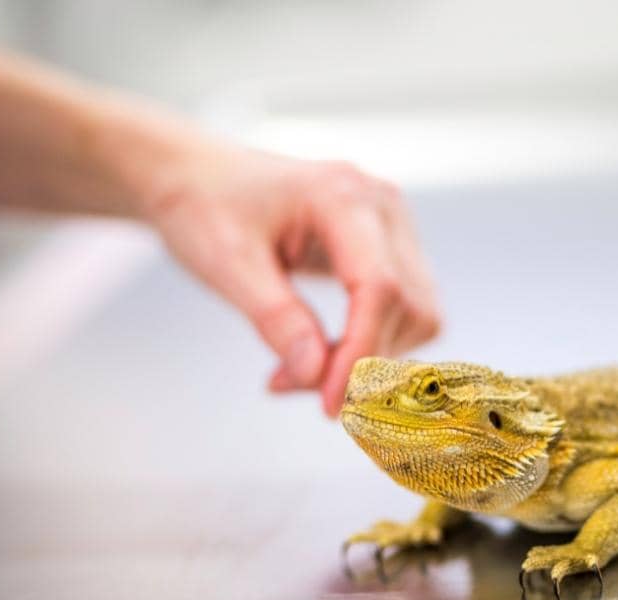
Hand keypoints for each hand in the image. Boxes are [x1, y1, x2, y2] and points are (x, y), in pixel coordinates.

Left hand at [145, 147, 440, 416]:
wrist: (201, 176)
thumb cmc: (204, 206)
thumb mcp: (225, 262)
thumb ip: (275, 317)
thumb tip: (318, 376)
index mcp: (342, 195)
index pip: (380, 287)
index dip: (361, 353)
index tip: (328, 404)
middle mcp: (382, 205)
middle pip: (407, 306)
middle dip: (362, 361)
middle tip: (291, 384)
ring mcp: (394, 226)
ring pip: (416, 316)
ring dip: (369, 358)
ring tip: (299, 369)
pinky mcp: (393, 248)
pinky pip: (405, 312)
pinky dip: (371, 345)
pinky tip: (321, 352)